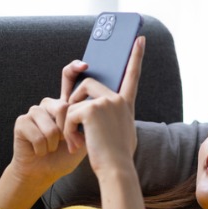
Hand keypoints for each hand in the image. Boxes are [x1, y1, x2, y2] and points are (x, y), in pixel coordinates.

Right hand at [8, 96, 86, 188]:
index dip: (75, 130)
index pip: (74, 107)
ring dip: (52, 145)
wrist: (42, 173)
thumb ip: (87, 127)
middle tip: (60, 145)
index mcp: (62, 106)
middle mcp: (47, 105)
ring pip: (51, 129)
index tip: (74, 144)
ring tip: (48, 148)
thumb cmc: (62, 157)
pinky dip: (41, 150)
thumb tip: (86, 115)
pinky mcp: (21, 122)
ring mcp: (33, 112)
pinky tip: (37, 151)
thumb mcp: (81, 143)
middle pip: (62, 109)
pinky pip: (38, 138)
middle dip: (65, 135)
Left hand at [63, 36, 144, 177]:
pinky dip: (67, 130)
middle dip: (74, 100)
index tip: (139, 39)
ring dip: (69, 119)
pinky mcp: (91, 109)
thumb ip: (117, 118)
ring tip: (75, 139)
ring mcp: (105, 102)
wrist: (116, 169)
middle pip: (87, 84)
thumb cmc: (118, 158)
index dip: (136, 56)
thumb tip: (114, 112)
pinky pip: (69, 114)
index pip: (132, 75)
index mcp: (125, 104)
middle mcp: (117, 99)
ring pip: (75, 100)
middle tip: (73, 123)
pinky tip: (76, 144)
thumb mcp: (123, 133)